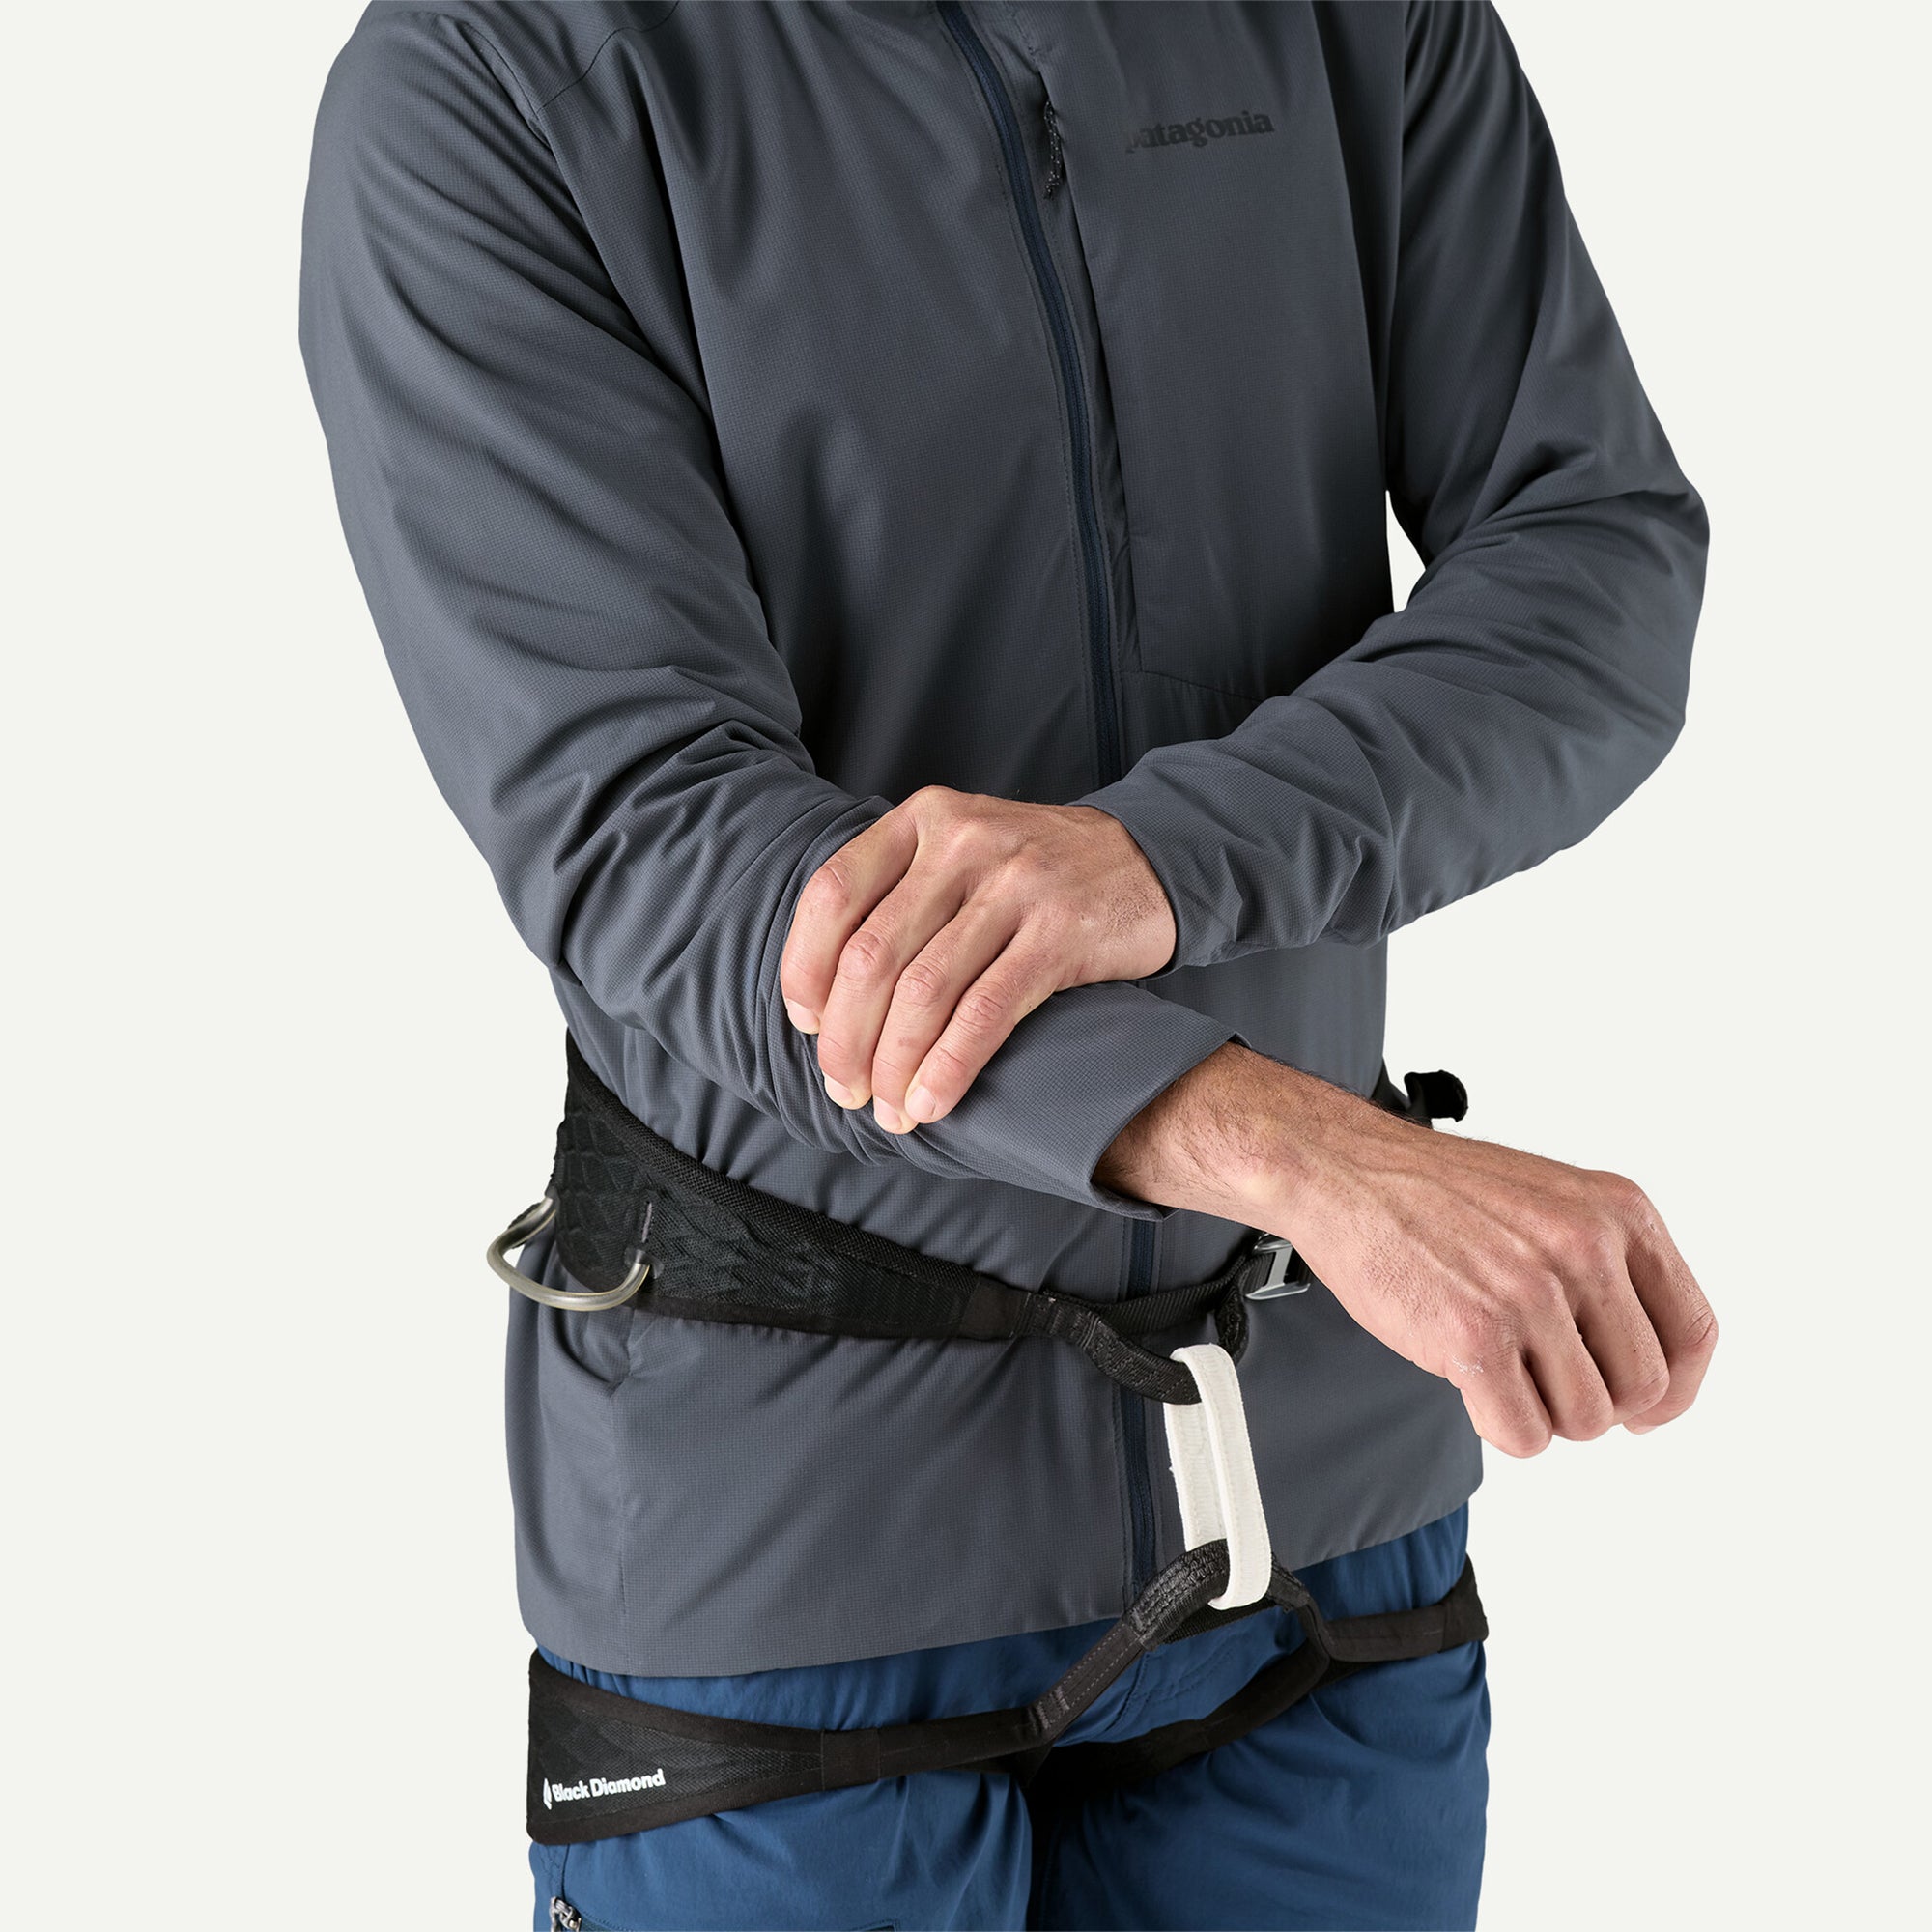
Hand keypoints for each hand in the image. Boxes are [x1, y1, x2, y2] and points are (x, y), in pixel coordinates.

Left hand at [780, 788, 1176, 1132]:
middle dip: (847, 1038)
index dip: (805, 968)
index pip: (832, 895)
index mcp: (923, 820)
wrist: (1151, 858)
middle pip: (873, 955)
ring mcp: (1015, 885)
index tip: (808, 1024)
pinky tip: (931, 1102)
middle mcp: (963, 843)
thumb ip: (899, 896)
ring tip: (888, 1110)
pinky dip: (948, 1067)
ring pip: (925, 991)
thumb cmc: (1036, 873)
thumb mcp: (962, 851)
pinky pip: (985, 1012)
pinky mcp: (1061, 933)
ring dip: (894, 1064)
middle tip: (845, 1089)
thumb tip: (824, 998)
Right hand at [1096, 1045, 1716, 1452]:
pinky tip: (1472, 1384)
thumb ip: (1609, 1266)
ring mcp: (1531, 1294)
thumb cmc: (1436, 1191)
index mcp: (1618, 1213)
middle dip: (1594, 1400)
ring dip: (1543, 1413)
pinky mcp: (1474, 1338)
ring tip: (1500, 1368)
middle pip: (1642, 1390)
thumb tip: (1649, 1370)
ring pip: (1585, 1421)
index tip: (1644, 1408)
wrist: (1343, 1170)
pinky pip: (1524, 1435)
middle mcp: (1585, 1250)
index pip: (1693, 1334)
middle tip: (1543, 1378)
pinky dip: (1500, 1426)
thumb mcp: (1552, 1199)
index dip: (1674, 1390)